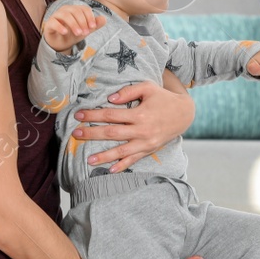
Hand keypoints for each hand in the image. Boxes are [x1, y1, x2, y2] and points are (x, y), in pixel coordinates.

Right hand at [42, 3, 103, 51]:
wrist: (60, 44)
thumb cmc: (72, 34)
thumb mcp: (85, 30)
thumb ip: (94, 25)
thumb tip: (104, 19)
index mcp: (75, 9)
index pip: (84, 9)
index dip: (89, 17)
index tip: (93, 28)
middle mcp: (65, 10)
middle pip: (75, 11)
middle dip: (82, 22)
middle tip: (86, 33)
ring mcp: (56, 16)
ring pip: (65, 15)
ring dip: (73, 24)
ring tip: (78, 34)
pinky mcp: (49, 23)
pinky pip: (53, 22)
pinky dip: (60, 26)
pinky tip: (65, 32)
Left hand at [73, 80, 194, 172]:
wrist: (184, 114)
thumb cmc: (163, 98)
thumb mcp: (148, 88)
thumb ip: (128, 92)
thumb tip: (109, 99)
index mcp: (140, 114)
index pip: (111, 115)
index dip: (93, 115)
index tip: (78, 115)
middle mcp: (142, 130)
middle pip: (112, 133)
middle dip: (93, 134)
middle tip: (76, 135)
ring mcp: (146, 143)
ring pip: (122, 151)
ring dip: (104, 156)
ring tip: (88, 160)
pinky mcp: (149, 150)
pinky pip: (134, 160)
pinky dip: (122, 166)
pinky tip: (110, 170)